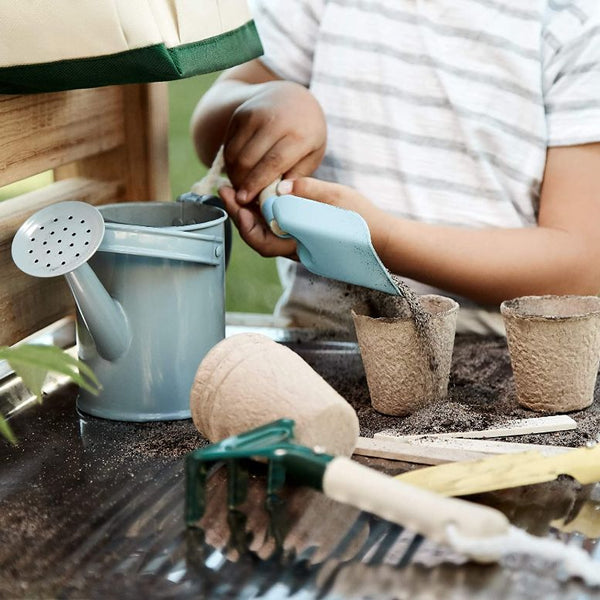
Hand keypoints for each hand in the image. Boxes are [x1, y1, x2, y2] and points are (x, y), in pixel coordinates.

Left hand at [220, 177, 390, 260]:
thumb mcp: (339, 198)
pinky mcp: (303, 237)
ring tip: (241, 188)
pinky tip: (263, 195)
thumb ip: (310, 191)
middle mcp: (295, 249)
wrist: (383, 240)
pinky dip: (266, 212)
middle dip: (239, 213)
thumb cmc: (363, 221)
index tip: (231, 195)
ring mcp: (299, 245)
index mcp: (301, 244)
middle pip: (257, 236)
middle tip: (226, 188)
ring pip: (265, 232)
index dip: (242, 218)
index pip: (260, 239)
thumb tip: (282, 185)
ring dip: (250, 212)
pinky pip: (277, 227)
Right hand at [223, 81, 325, 203]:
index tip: (246, 200)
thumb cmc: (306, 132)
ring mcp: (254, 114)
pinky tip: (237, 171)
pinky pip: (228, 144)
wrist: (293, 96)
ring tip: (241, 186)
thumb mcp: (313, 154)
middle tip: (243, 198)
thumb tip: (278, 195)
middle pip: (249, 159)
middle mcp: (274, 121)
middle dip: (242, 183)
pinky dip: (230, 162)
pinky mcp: (240, 114)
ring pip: (234, 153)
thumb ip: (297, 175)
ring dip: (233, 174)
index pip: (273, 162)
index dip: (256, 184)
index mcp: (298, 134)